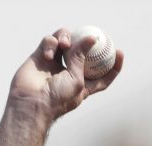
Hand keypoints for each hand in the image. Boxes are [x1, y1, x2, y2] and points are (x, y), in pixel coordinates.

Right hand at [8, 28, 123, 120]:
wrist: (32, 103)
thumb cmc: (58, 98)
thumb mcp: (77, 79)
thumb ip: (82, 58)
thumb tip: (91, 38)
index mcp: (83, 83)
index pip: (103, 74)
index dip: (113, 65)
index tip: (119, 53)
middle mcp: (70, 71)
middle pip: (82, 52)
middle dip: (87, 42)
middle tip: (93, 36)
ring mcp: (55, 62)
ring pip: (65, 40)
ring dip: (66, 37)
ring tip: (64, 44)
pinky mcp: (41, 56)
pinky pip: (49, 41)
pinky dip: (50, 44)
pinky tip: (49, 55)